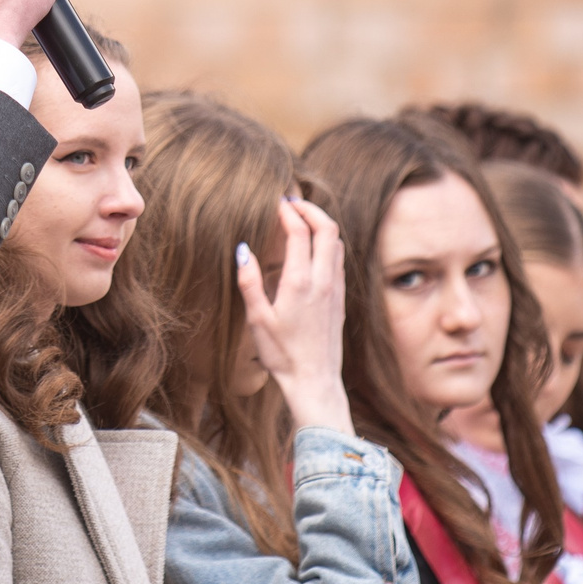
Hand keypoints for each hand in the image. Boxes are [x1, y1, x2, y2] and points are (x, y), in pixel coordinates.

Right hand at [236, 198, 353, 434]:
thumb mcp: (257, 319)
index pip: (300, 231)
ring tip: (301, 218)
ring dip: (321, 224)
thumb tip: (242, 250)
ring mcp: (335, 288)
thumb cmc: (282, 354)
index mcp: (300, 281)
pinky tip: (312, 248)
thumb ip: (249, 282)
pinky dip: (327, 242)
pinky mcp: (340, 298)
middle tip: (292, 202)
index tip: (276, 202)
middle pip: (327, 228)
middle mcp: (323, 279)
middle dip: (310, 209)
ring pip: (337, 242)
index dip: (288, 211)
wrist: (315, 381)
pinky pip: (338, 258)